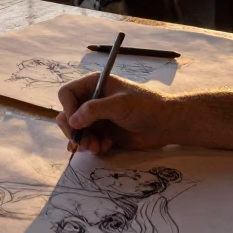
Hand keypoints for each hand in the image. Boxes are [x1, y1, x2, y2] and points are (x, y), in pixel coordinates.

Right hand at [56, 72, 175, 153]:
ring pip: (78, 131)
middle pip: (68, 114)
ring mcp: (99, 117)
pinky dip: (93, 146)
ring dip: (83, 141)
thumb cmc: (145, 106)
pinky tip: (103, 148)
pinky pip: (89, 141)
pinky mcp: (105, 133)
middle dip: (74, 130)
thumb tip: (71, 120)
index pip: (67, 94)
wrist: (165, 124)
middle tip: (82, 142)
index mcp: (94, 85)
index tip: (76, 123)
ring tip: (95, 147)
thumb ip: (93, 110)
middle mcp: (93, 100)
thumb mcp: (119, 105)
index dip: (67, 108)